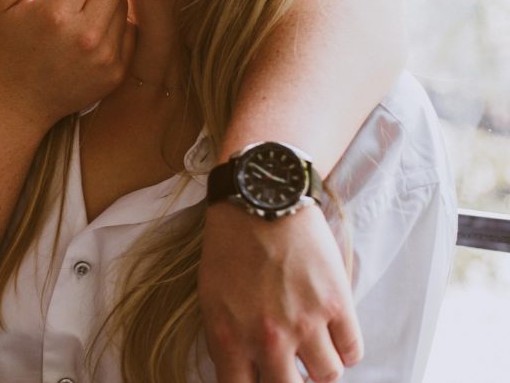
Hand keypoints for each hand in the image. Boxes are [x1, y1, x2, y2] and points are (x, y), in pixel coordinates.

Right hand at [0, 0, 133, 127]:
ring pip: (124, 1)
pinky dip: (113, 21)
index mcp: (55, 13)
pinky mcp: (116, 73)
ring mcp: (105, 57)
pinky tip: (90, 26)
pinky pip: (128, 29)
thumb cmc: (4, 45)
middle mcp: (85, 36)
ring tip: (82, 1)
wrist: (15, 104)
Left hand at [199, 203, 362, 382]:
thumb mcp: (211, 296)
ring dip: (321, 368)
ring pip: (328, 376)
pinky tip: (333, 336)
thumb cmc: (230, 245)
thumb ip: (226, 340)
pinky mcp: (337, 303)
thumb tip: (243, 372)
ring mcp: (306, 322)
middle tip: (291, 369)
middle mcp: (268, 337)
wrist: (261, 199)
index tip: (260, 380)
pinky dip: (345, 350)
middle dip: (290, 382)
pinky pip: (353, 351)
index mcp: (229, 337)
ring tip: (313, 349)